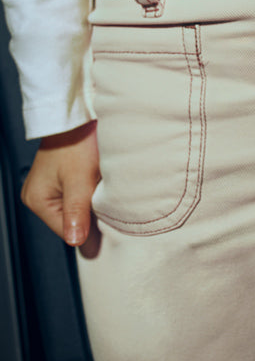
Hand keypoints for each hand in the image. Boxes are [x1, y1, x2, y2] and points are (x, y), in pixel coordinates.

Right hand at [21, 120, 100, 246]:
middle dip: (91, 217)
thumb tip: (76, 242)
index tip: (109, 226)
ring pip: (77, 210)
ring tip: (99, 189)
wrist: (78, 118)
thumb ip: (77, 213)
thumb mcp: (79, 181)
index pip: (67, 232)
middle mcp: (38, 196)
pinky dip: (89, 195)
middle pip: (71, 222)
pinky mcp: (60, 181)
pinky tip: (96, 185)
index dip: (90, 231)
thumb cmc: (76, 143)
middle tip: (105, 202)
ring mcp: (49, 188)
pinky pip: (77, 198)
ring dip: (91, 205)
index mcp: (38, 200)